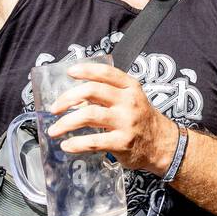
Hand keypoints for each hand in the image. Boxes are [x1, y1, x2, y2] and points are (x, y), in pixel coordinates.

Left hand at [46, 61, 178, 175]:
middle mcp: (128, 102)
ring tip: (54, 130)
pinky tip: (67, 145)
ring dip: (66, 123)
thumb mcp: (130, 99)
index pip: (106, 73)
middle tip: (55, 108)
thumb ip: (107, 95)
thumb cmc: (141, 119)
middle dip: (68, 98)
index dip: (85, 70)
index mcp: (130, 87)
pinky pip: (93, 141)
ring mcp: (125, 122)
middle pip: (92, 91)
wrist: (162, 144)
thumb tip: (75, 98)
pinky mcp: (122, 142)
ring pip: (89, 115)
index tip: (69, 72)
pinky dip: (76, 144)